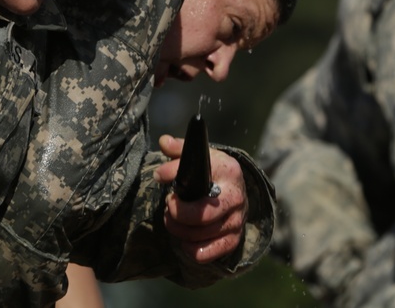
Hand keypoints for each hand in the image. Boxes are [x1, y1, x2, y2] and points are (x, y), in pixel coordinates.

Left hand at [154, 134, 247, 263]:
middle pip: (201, 216)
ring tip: (172, 219)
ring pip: (200, 235)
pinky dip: (190, 248)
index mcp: (228, 171)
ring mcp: (236, 221)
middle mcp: (236, 198)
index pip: (199, 175)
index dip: (173, 174)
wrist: (235, 190)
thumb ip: (180, 149)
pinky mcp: (233, 240)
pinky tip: (185, 237)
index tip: (158, 175)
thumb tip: (164, 141)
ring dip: (179, 229)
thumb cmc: (213, 172)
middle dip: (176, 213)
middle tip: (168, 204)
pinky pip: (206, 253)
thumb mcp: (200, 155)